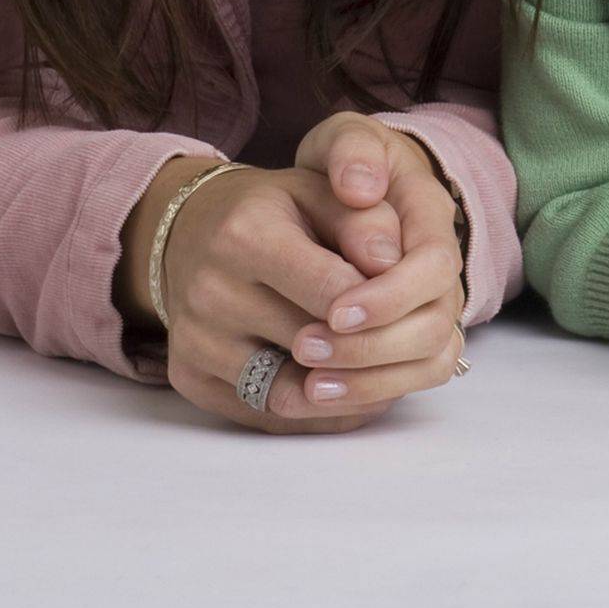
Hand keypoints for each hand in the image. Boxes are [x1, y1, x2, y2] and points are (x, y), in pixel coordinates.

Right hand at [126, 124, 466, 433]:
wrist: (193, 233)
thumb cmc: (273, 211)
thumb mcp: (322, 191)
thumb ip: (365, 221)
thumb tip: (395, 263)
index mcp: (245, 234)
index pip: (330, 289)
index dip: (381, 307)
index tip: (415, 310)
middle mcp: (209, 292)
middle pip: (313, 346)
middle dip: (373, 350)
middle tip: (417, 346)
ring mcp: (195, 343)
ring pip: (291, 393)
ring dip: (350, 392)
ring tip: (392, 372)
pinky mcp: (191, 379)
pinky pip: (268, 416)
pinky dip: (319, 414)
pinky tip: (354, 390)